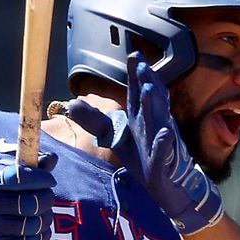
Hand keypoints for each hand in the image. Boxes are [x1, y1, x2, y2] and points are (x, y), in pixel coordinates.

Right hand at [0, 154, 56, 239]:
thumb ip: (25, 167)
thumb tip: (53, 158)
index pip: (20, 176)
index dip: (41, 178)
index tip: (49, 181)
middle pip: (31, 202)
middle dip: (47, 198)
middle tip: (47, 197)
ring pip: (34, 223)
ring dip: (46, 218)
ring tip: (44, 214)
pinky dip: (42, 236)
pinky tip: (42, 230)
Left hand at [66, 54, 224, 234]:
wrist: (167, 184)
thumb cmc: (143, 156)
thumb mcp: (116, 137)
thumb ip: (95, 120)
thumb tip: (71, 104)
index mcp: (141, 117)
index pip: (137, 92)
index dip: (135, 74)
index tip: (133, 54)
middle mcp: (153, 124)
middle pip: (150, 101)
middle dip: (147, 82)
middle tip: (141, 65)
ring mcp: (160, 143)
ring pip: (159, 121)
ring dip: (154, 106)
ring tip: (148, 89)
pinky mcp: (163, 164)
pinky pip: (165, 153)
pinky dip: (164, 144)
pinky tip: (165, 134)